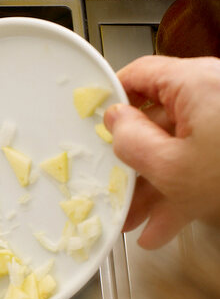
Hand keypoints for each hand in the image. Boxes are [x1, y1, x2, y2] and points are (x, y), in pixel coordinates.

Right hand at [105, 55, 219, 248]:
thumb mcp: (169, 165)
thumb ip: (129, 141)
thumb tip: (114, 122)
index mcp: (194, 83)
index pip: (136, 75)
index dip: (109, 100)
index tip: (92, 125)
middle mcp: (213, 93)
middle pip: (158, 119)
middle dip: (133, 162)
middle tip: (115, 185)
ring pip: (180, 147)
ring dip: (155, 186)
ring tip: (138, 219)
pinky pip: (203, 160)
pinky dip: (184, 189)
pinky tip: (167, 224)